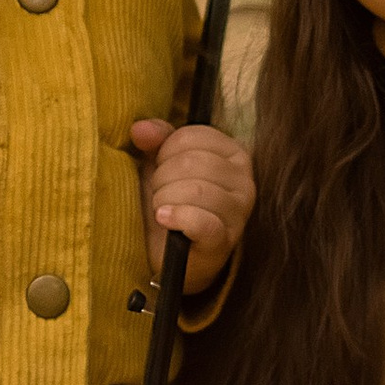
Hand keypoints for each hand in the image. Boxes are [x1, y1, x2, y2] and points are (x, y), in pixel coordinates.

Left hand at [132, 120, 253, 293]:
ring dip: (165, 200)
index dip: (165, 152)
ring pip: (195, 190)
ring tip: (161, 209)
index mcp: (233, 153)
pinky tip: (164, 219)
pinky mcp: (225, 240)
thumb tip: (141, 129)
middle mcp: (244, 180)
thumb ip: (156, 140)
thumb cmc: (171, 201)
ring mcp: (238, 211)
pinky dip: (177, 218)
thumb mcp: (162, 164)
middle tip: (159, 194)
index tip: (161, 168)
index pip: (192, 135)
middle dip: (162, 178)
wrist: (170, 255)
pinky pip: (201, 222)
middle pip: (192, 162)